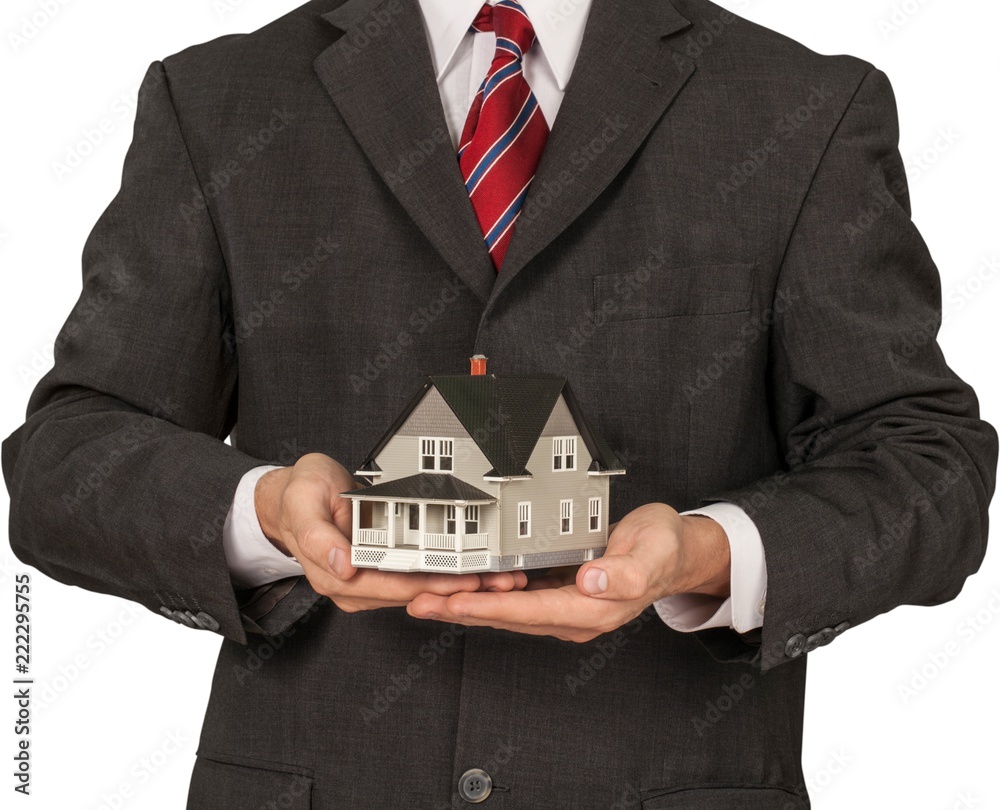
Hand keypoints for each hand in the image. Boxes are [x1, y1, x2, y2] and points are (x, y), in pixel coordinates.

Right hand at [254, 453, 525, 611]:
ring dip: (460, 587)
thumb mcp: (302, 504)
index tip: (468, 582)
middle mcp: (353, 586)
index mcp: (335, 574)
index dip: (434, 585)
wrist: (292, 497)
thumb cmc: (298, 496)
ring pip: (420, 589)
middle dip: (459, 590)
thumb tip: (343, 566)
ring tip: (500, 579)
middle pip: (415, 593)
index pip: (393, 586)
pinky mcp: (379, 573)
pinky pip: (417, 577)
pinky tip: (476, 571)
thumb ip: (317, 536)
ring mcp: (368, 583)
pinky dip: (448, 575)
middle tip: (501, 583)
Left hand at [407, 503, 729, 641]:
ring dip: (465, 603)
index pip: (530, 611)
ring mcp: (562, 607)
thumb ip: (627, 571)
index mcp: (593, 609)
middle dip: (461, 609)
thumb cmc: (663, 549)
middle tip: (419, 601)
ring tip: (426, 595)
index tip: (454, 601)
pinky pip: (513, 598)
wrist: (671, 551)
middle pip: (507, 616)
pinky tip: (461, 583)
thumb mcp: (654, 552)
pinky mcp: (556, 594)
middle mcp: (573, 615)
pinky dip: (485, 592)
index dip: (490, 607)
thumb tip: (594, 581)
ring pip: (505, 609)